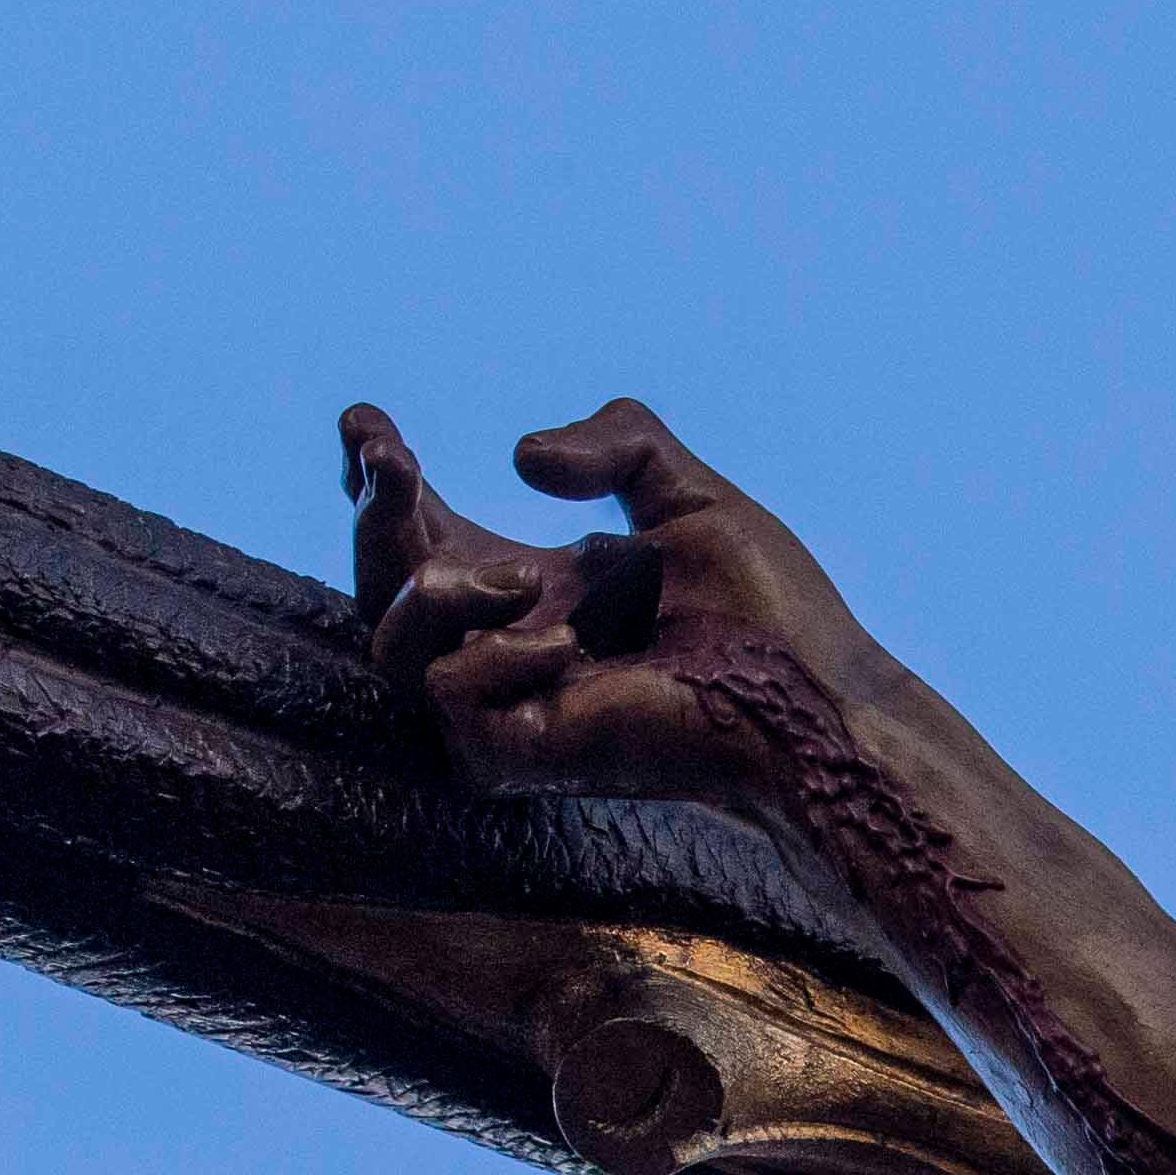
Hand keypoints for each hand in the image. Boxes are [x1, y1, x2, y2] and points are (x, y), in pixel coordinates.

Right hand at [340, 398, 876, 811]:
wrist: (808, 692)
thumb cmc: (766, 610)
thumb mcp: (685, 494)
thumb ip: (617, 443)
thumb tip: (521, 457)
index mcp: (535, 586)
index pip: (421, 534)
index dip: (378, 480)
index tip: (367, 420)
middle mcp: (506, 642)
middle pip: (378, 582)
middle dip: (373, 513)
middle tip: (396, 459)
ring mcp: (504, 704)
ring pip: (389, 642)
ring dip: (436, 587)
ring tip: (528, 574)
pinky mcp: (512, 754)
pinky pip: (444, 692)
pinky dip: (496, 654)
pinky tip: (568, 646)